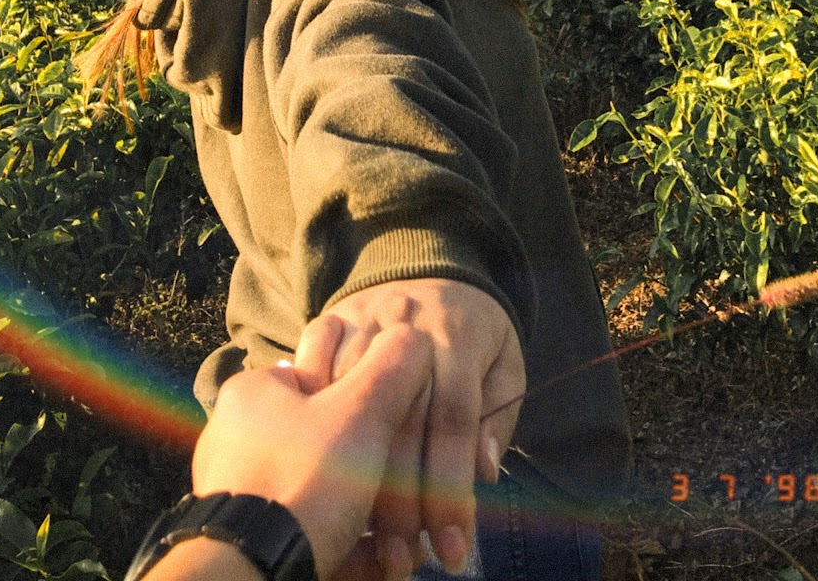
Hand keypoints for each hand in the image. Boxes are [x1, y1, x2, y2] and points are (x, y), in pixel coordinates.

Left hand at [191, 324, 434, 580]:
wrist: (253, 574)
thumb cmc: (306, 478)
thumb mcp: (361, 411)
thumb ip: (391, 369)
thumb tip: (412, 337)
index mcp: (256, 391)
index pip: (325, 375)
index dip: (375, 401)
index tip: (405, 433)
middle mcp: (239, 436)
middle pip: (328, 444)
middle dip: (380, 478)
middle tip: (412, 504)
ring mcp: (241, 492)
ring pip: (323, 497)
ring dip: (370, 521)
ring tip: (403, 549)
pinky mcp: (248, 539)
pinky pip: (310, 535)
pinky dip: (348, 550)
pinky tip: (383, 566)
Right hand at [294, 279, 524, 577]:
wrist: (432, 266)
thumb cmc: (473, 331)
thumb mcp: (506, 364)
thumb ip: (498, 415)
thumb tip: (483, 470)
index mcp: (457, 336)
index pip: (454, 420)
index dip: (451, 489)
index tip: (452, 548)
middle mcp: (407, 322)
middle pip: (398, 420)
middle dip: (400, 499)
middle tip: (403, 558)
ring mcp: (363, 316)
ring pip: (349, 396)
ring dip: (349, 468)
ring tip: (359, 531)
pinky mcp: (331, 316)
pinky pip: (312, 361)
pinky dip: (312, 409)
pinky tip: (317, 460)